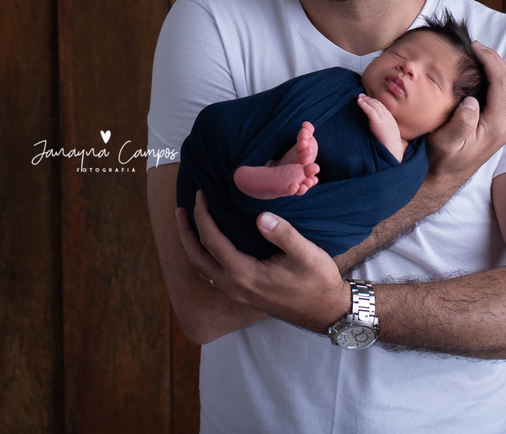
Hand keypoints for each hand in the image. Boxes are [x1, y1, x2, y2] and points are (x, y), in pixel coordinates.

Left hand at [175, 191, 348, 332]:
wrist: (325, 310)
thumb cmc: (317, 281)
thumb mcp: (306, 254)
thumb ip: (283, 234)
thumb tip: (260, 216)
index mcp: (245, 274)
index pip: (213, 242)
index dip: (203, 217)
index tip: (201, 196)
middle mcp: (235, 286)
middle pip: (197, 258)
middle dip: (186, 233)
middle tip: (180, 210)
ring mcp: (238, 293)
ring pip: (203, 269)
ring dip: (191, 246)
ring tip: (188, 225)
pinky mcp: (243, 294)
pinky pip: (213, 274)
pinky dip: (204, 256)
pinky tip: (210, 245)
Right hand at [424, 41, 505, 184]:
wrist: (442, 179)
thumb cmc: (439, 161)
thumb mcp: (445, 144)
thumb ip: (461, 124)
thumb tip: (472, 101)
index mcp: (496, 126)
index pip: (502, 84)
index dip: (490, 61)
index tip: (474, 47)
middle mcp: (504, 125)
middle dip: (495, 59)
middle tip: (475, 46)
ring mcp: (502, 125)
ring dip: (495, 67)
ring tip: (477, 53)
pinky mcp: (496, 125)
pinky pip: (501, 94)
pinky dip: (492, 77)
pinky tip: (477, 71)